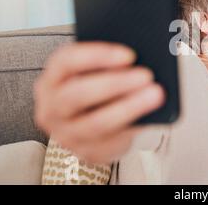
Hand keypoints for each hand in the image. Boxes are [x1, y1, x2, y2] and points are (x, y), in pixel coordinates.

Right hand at [34, 42, 164, 163]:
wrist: (92, 124)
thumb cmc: (96, 88)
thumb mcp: (96, 72)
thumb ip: (112, 64)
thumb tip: (142, 58)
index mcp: (52, 79)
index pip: (67, 61)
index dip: (98, 56)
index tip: (129, 55)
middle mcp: (52, 108)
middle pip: (78, 94)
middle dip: (115, 83)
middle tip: (146, 75)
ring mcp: (66, 134)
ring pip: (96, 123)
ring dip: (129, 107)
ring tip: (155, 94)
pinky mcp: (87, 152)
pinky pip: (111, 141)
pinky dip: (133, 126)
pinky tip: (150, 115)